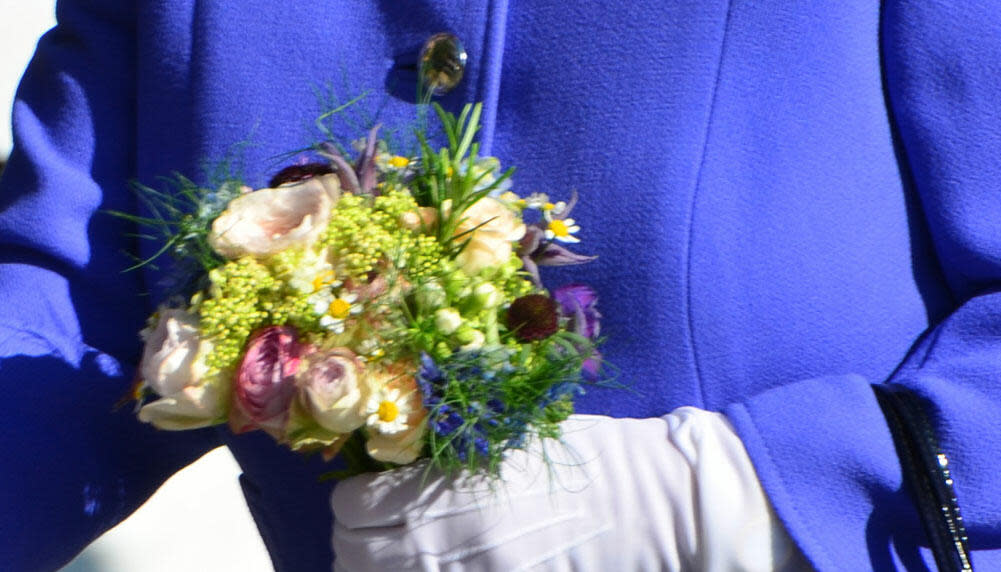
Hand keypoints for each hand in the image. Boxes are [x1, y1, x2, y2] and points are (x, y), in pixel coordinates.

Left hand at [331, 408, 798, 571]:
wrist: (645, 507)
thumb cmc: (583, 459)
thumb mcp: (510, 440)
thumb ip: (450, 459)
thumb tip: (394, 464)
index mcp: (450, 493)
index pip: (356, 506)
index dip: (355, 500)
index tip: (365, 493)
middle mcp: (446, 547)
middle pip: (356, 557)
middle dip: (358, 540)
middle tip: (374, 527)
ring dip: (378, 565)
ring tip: (398, 553)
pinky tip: (427, 568)